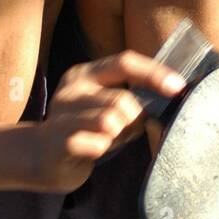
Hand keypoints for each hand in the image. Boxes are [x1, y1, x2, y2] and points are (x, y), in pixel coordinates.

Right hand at [31, 50, 186, 192]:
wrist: (40, 156)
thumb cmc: (84, 130)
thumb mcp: (106, 106)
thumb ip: (131, 100)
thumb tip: (170, 98)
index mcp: (85, 74)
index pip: (125, 62)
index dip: (154, 73)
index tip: (178, 87)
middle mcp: (71, 89)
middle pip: (123, 100)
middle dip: (135, 120)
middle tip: (127, 131)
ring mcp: (61, 114)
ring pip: (111, 122)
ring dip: (119, 136)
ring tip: (109, 140)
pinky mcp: (59, 140)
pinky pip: (98, 144)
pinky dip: (103, 149)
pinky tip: (94, 151)